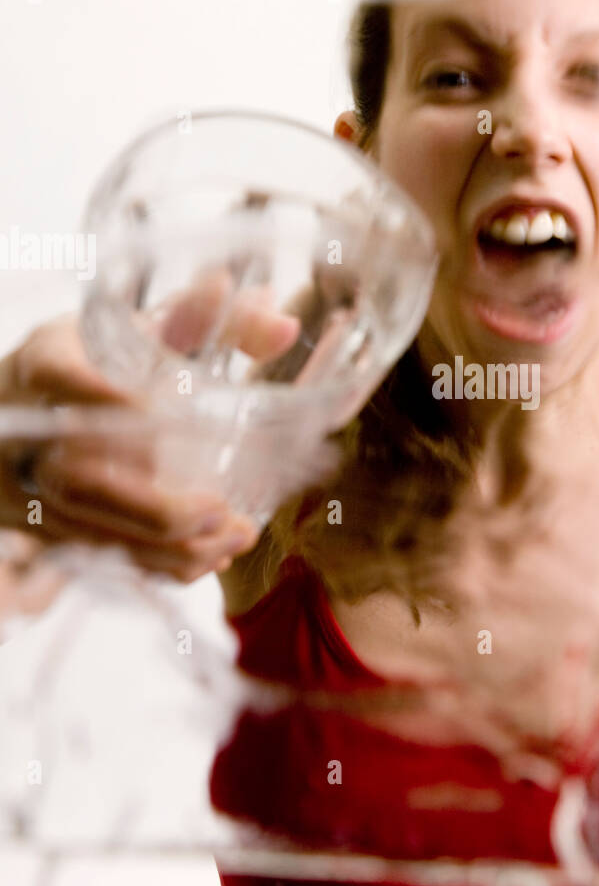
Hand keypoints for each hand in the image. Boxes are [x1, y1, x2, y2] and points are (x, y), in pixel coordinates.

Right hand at [0, 296, 297, 581]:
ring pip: (92, 531)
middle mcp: (29, 429)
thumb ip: (210, 321)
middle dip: (157, 508)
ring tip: (236, 537)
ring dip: (170, 547)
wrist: (21, 405)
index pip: (60, 375)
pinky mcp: (47, 525)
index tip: (161, 412)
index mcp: (46, 364)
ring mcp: (33, 485)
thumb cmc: (95, 360)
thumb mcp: (140, 327)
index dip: (104, 396)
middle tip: (221, 510)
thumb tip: (284, 327)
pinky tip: (209, 556)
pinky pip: (98, 556)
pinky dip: (158, 564)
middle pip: (80, 481)